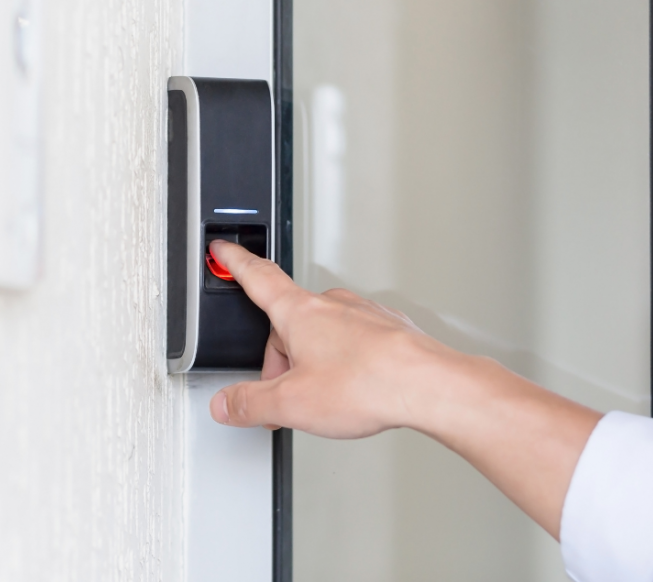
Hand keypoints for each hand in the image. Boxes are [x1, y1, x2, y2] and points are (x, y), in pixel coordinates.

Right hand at [205, 239, 601, 539]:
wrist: (429, 386)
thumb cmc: (368, 384)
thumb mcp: (292, 404)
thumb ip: (250, 403)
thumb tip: (227, 403)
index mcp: (299, 313)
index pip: (257, 278)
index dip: (235, 263)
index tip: (224, 250)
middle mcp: (332, 305)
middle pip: (289, 324)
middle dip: (280, 359)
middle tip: (284, 397)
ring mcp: (362, 315)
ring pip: (322, 335)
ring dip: (312, 362)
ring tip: (324, 398)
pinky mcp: (388, 330)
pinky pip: (353, 343)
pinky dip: (344, 363)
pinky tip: (354, 390)